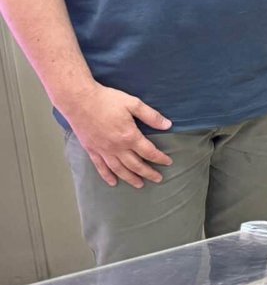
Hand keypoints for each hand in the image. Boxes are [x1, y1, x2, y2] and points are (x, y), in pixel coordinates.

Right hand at [57, 84, 172, 187]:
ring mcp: (103, 150)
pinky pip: (100, 167)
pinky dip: (107, 176)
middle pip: (135, 165)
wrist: (79, 100)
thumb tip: (168, 125)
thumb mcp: (133, 104)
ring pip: (119, 169)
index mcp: (129, 136)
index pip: (149, 152)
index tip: (168, 162)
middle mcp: (116, 147)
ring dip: (130, 178)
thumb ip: (151, 116)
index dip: (160, 158)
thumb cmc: (107, 100)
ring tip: (139, 184)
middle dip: (148, 173)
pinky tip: (113, 182)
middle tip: (158, 179)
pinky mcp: (91, 149)